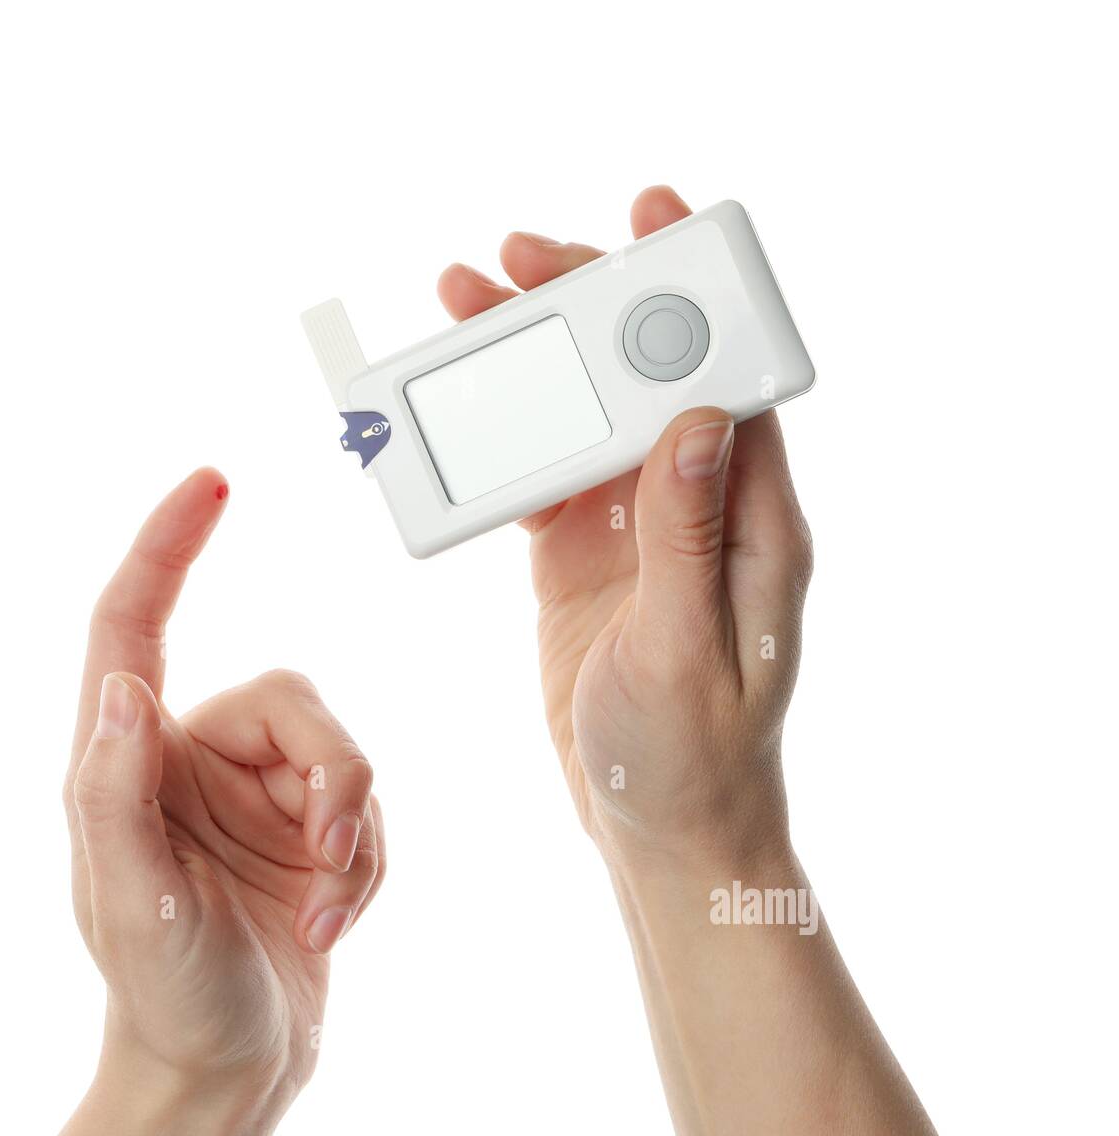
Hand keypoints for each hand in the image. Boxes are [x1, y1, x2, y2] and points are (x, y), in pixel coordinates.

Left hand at [63, 469, 384, 1103]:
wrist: (230, 1069)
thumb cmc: (165, 993)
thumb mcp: (130, 899)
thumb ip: (115, 790)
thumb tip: (123, 688)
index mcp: (130, 763)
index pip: (135, 625)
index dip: (166, 547)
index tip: (210, 483)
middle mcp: (193, 763)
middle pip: (293, 702)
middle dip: (333, 776)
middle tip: (329, 851)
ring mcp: (257, 798)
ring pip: (346, 755)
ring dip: (353, 835)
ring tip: (327, 908)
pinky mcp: (309, 834)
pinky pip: (368, 810)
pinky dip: (367, 864)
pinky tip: (336, 919)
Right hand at [437, 186, 812, 871]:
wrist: (659, 830)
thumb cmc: (693, 757)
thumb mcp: (688, 650)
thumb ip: (687, 536)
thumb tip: (695, 417)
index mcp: (752, 522)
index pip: (723, 380)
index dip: (688, 296)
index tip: (647, 225)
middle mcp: (698, 511)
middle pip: (642, 378)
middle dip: (585, 311)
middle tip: (515, 264)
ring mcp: (635, 533)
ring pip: (584, 418)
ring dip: (531, 366)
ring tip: (467, 311)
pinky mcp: (584, 561)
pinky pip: (542, 478)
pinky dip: (503, 442)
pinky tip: (463, 414)